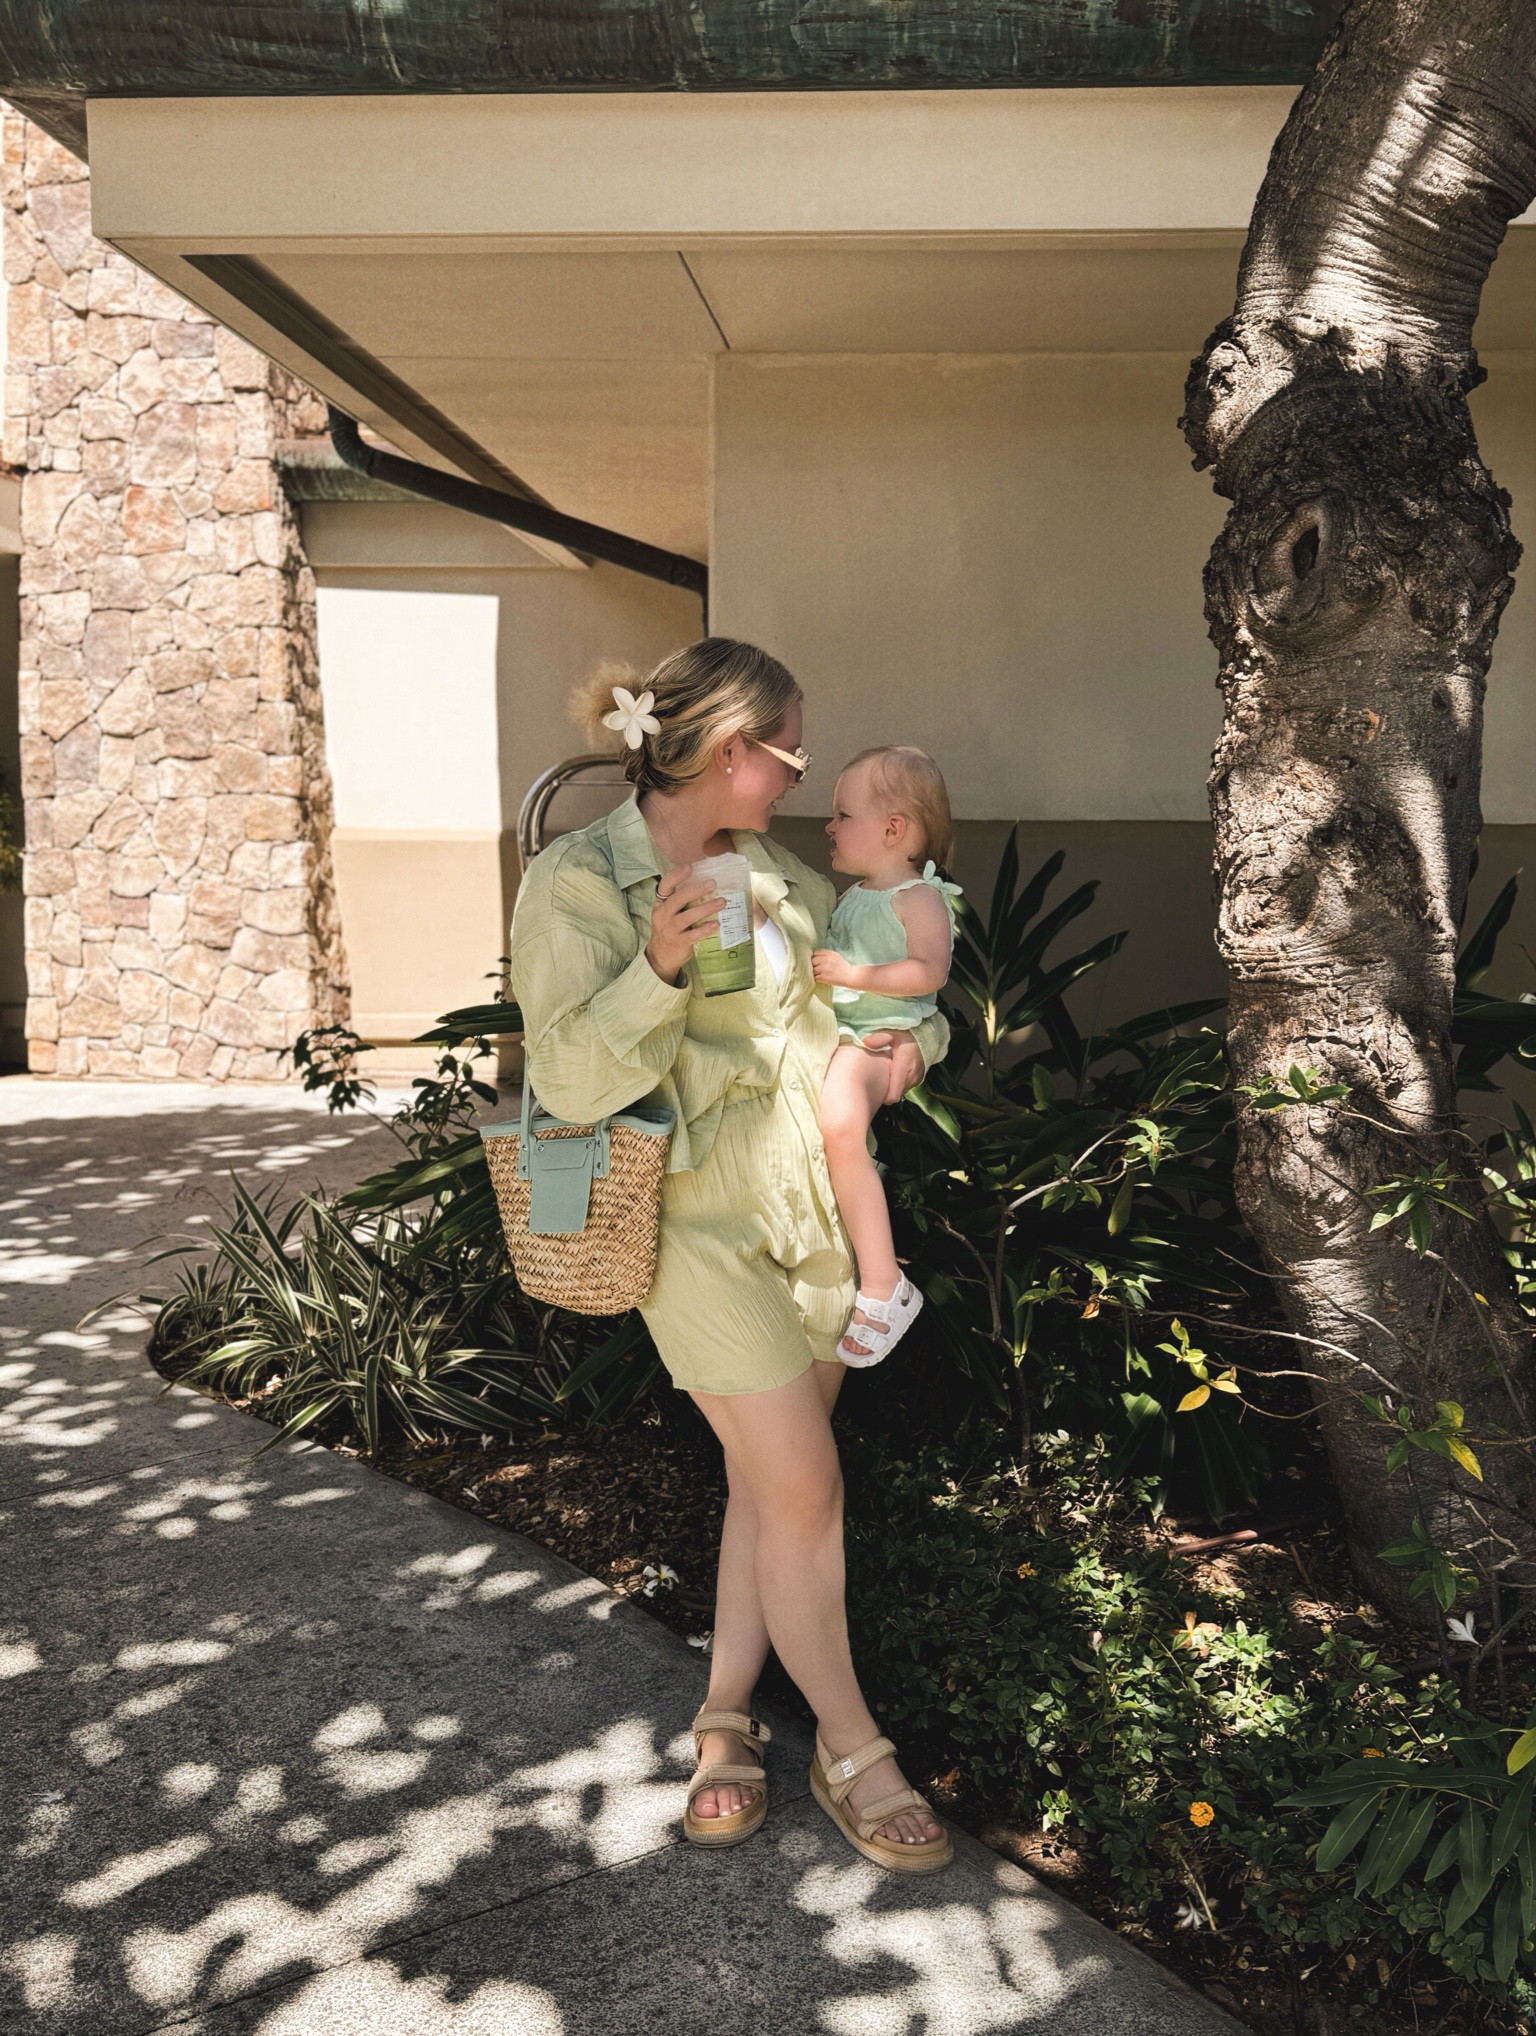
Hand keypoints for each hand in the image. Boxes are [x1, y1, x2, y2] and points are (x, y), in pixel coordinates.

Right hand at [646, 866, 720, 984]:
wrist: (660, 955)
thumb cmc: (669, 928)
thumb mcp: (668, 911)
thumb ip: (681, 899)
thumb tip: (705, 881)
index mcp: (660, 903)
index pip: (665, 885)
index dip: (677, 875)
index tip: (690, 867)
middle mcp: (662, 915)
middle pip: (678, 899)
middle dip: (696, 890)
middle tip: (713, 883)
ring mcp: (669, 929)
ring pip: (687, 916)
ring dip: (706, 908)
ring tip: (722, 902)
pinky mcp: (678, 942)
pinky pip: (692, 934)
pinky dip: (704, 929)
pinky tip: (716, 924)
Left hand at [811, 949, 855, 987]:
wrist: (851, 976)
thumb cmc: (842, 966)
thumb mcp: (835, 956)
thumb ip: (825, 955)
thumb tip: (813, 956)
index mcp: (829, 953)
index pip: (815, 953)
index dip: (815, 957)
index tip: (816, 961)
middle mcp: (825, 960)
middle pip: (812, 961)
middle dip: (813, 965)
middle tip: (817, 968)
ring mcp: (823, 968)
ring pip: (812, 970)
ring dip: (814, 972)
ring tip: (820, 974)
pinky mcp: (823, 977)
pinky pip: (814, 977)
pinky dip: (817, 978)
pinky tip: (822, 978)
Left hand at [861, 1031, 924, 1104]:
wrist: (925, 1035)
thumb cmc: (907, 1034)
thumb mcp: (892, 1032)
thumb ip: (879, 1038)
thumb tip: (865, 1042)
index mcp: (903, 1066)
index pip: (893, 1095)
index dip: (882, 1097)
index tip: (873, 1088)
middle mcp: (911, 1076)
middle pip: (894, 1095)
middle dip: (884, 1090)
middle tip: (875, 1078)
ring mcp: (915, 1079)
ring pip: (899, 1092)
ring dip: (891, 1086)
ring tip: (884, 1073)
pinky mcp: (917, 1080)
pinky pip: (904, 1087)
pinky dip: (897, 1083)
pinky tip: (892, 1072)